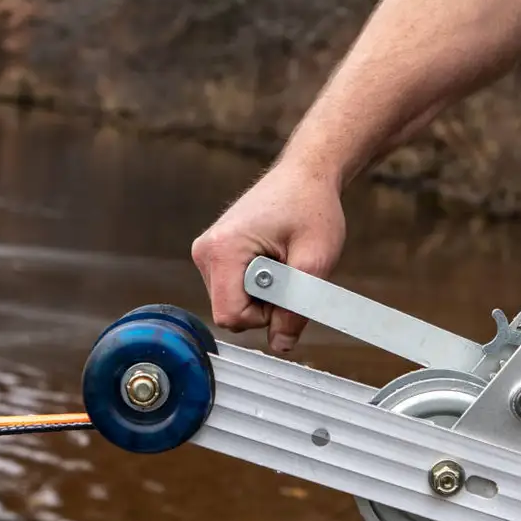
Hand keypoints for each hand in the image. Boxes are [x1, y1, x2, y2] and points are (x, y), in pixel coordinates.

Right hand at [190, 162, 347, 352]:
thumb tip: (280, 346)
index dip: (265, 316)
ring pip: (232, 304)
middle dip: (265, 306)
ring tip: (283, 261)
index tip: (288, 289)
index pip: (231, 317)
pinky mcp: (214, 256)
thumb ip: (297, 308)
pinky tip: (273, 259)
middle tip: (290, 270)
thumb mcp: (315, 261)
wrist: (305, 175)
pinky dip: (258, 287)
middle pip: (230, 314)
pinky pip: (233, 291)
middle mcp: (205, 252)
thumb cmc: (311, 208)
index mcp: (222, 250)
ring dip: (263, 296)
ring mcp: (207, 254)